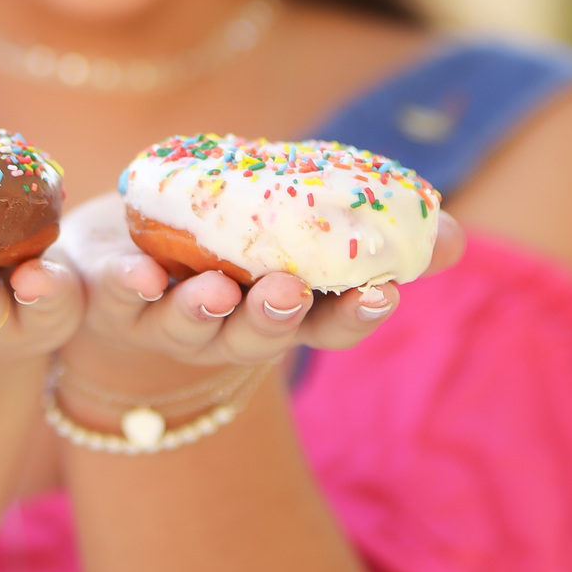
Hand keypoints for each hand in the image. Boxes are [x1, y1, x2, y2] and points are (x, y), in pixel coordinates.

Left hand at [53, 192, 464, 368]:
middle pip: (254, 334)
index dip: (352, 315)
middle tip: (289, 292)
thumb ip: (375, 237)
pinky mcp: (113, 297)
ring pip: (187, 324)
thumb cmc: (234, 256)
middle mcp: (225, 329)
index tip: (380, 294)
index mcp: (280, 313)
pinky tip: (137, 273)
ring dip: (201, 309)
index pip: (326, 325)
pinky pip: (116, 294)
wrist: (127, 282)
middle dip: (274, 315)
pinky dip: (126, 284)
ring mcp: (166, 319)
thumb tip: (458, 238)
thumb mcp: (304, 240)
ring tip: (215, 289)